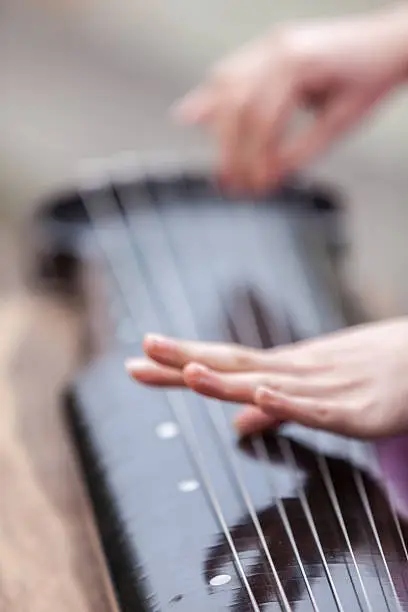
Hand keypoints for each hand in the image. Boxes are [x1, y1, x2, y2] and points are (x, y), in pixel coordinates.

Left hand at [126, 318, 407, 437]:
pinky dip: (288, 402)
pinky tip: (261, 394)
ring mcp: (326, 387)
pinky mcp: (358, 411)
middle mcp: (297, 371)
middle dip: (186, 360)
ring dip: (228, 378)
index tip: (141, 359)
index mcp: (286, 368)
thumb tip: (236, 424)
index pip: (225, 363)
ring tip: (188, 372)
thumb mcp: (317, 390)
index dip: (182, 362)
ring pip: (269, 383)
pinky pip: (318, 410)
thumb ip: (276, 410)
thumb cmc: (375, 371)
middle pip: (235, 365)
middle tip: (141, 354)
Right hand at [174, 5, 407, 192]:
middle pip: (236, 104)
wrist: (389, 42)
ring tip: (219, 164)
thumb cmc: (371, 80)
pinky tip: (191, 116)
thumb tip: (269, 178)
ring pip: (225, 86)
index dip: (254, 158)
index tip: (254, 187)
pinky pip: (230, 73)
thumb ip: (300, 151)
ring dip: (215, 129)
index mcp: (299, 63)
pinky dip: (211, 99)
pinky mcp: (267, 50)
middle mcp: (277, 48)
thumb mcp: (339, 123)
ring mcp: (269, 44)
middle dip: (230, 149)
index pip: (261, 119)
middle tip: (231, 184)